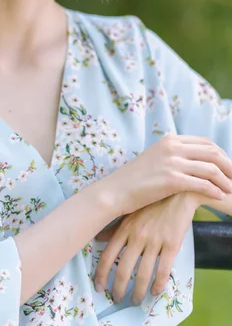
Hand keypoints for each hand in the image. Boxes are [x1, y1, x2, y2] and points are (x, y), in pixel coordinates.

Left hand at [93, 192, 200, 304]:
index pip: (107, 255)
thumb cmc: (151, 203)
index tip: (99, 287)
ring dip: (138, 292)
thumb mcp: (130, 212)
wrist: (177, 192)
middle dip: (119, 288)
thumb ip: (115, 227)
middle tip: (117, 299)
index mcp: (124, 228)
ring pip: (143, 274)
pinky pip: (163, 270)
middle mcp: (137, 236)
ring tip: (136, 301)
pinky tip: (155, 292)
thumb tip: (98, 239)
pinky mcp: (172, 244)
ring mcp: (154, 241)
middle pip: (123, 269)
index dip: (101, 274)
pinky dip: (158, 285)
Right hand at [96, 133, 231, 215]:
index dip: (222, 155)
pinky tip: (219, 197)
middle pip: (212, 152)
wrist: (116, 190)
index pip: (206, 142)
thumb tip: (196, 163)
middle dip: (229, 166)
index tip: (229, 167)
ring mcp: (171, 162)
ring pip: (210, 168)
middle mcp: (172, 147)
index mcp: (170, 140)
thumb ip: (174, 156)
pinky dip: (214, 190)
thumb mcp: (156, 158)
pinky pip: (201, 184)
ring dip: (226, 180)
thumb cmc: (136, 179)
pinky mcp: (171, 179)